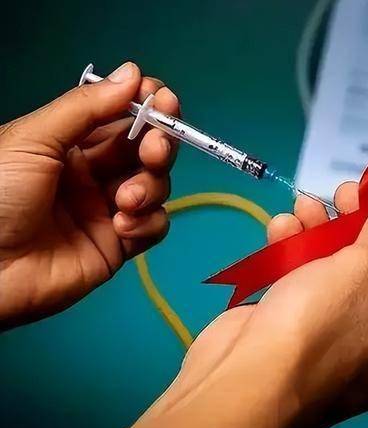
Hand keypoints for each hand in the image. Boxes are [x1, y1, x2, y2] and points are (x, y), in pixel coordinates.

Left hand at [0, 62, 179, 327]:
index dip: (146, 105)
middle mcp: (94, 172)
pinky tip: (122, 227)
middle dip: (159, 144)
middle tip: (153, 149)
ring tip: (125, 200)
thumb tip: (133, 72)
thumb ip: (86, 107)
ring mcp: (108, 208)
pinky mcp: (119, 245)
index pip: (121, 116)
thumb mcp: (34, 139)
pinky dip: (148, 223)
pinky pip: (154, 226)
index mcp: (71, 142)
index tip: (162, 98)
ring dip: (151, 187)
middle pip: (147, 148)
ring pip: (157, 185)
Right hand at [84, 183, 367, 427]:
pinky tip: (282, 227)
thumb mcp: (363, 272)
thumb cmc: (318, 329)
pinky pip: (319, 282)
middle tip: (351, 192)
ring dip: (331, 229)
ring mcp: (352, 332)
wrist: (245, 387)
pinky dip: (303, 252)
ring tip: (307, 204)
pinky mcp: (312, 328)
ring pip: (354, 268)